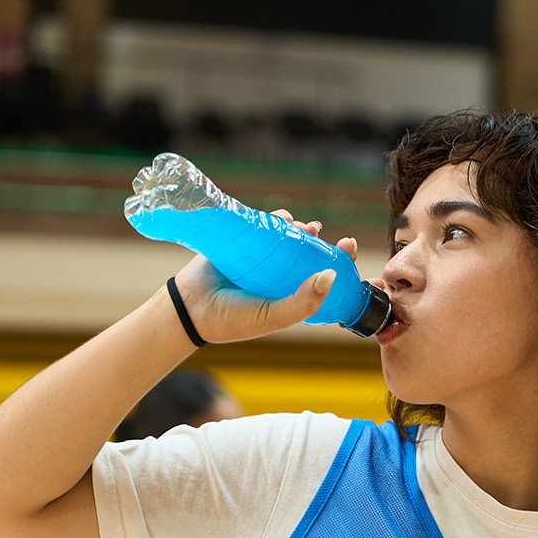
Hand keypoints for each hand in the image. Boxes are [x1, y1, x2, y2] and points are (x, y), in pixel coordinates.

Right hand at [168, 211, 363, 343]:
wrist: (189, 308)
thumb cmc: (233, 320)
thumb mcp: (274, 316)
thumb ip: (304, 302)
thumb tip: (332, 275)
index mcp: (292, 295)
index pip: (323, 277)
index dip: (339, 262)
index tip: (348, 247)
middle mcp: (279, 277)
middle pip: (308, 254)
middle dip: (321, 241)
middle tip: (326, 233)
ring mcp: (261, 259)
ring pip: (288, 237)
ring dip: (299, 228)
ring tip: (303, 228)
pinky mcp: (243, 243)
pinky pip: (263, 225)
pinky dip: (275, 218)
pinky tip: (283, 217)